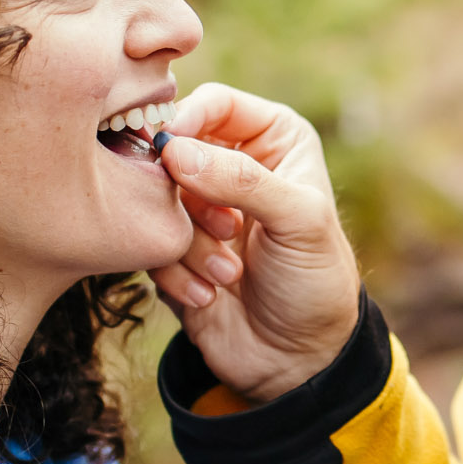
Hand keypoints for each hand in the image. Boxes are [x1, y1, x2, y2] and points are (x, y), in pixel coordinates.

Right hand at [149, 84, 361, 403]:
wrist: (297, 360)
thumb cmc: (315, 283)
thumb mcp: (300, 223)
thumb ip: (243, 180)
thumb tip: (175, 149)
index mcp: (271, 140)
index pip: (214, 102)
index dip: (189, 121)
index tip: (173, 152)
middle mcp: (232, 167)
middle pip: (173, 149)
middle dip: (188, 193)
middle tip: (224, 230)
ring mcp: (198, 209)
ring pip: (155, 198)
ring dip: (189, 241)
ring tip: (230, 272)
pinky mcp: (172, 250)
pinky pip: (147, 242)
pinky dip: (176, 272)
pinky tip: (210, 295)